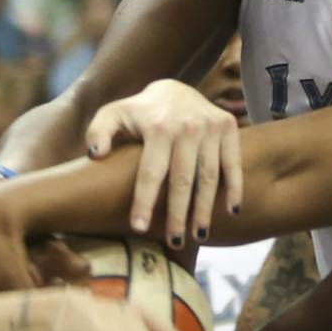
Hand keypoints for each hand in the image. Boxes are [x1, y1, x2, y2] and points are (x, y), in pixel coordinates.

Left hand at [87, 79, 243, 247]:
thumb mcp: (112, 115)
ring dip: (205, 208)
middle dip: (177, 214)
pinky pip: (233, 163)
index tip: (139, 228)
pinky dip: (235, 187)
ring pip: (209, 176)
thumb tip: (96, 155)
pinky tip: (232, 211)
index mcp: (158, 127)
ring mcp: (210, 127)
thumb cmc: (138, 113)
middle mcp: (187, 127)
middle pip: (182, 180)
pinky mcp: (228, 127)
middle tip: (174, 241)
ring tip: (198, 235)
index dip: (144, 201)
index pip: (150, 172)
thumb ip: (98, 132)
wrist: (174, 89)